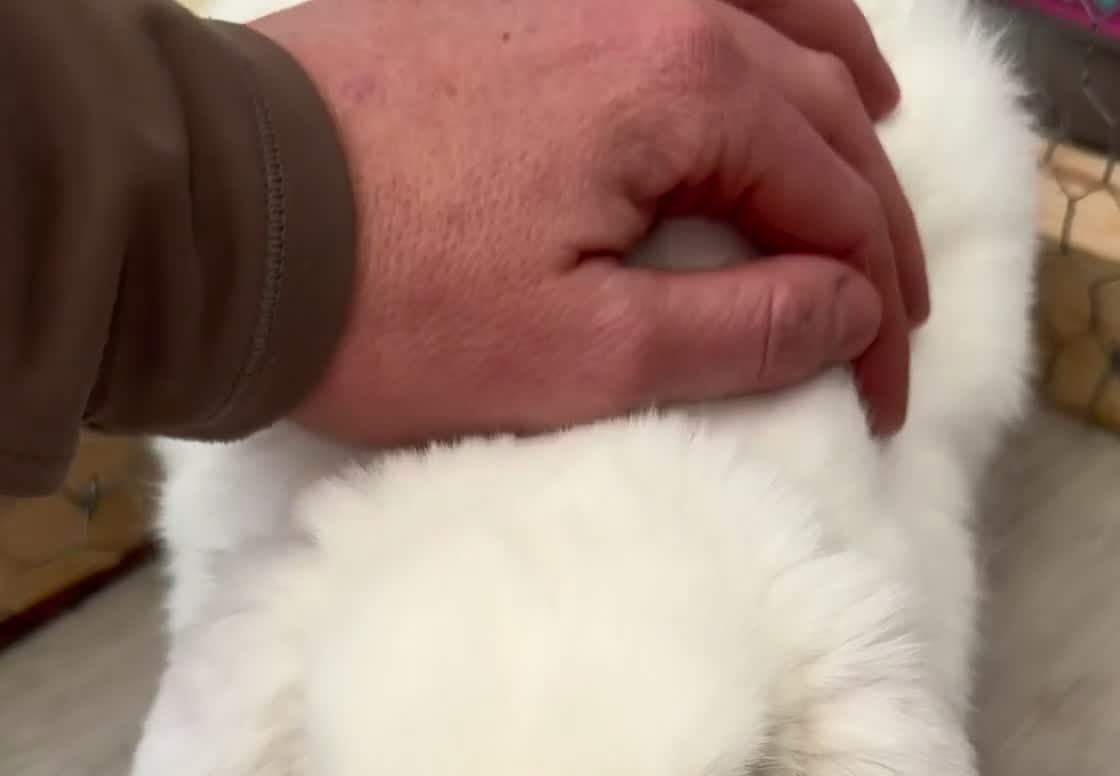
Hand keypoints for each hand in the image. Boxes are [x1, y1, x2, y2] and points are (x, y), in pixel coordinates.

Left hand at [253, 0, 926, 444]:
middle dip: (868, 221)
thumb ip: (743, 330)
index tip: (881, 394)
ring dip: (831, 93)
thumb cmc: (398, 306)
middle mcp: (652, 1)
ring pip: (761, 20)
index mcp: (685, 85)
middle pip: (816, 106)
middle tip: (889, 313)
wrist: (230, 221)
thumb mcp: (586, 356)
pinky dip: (744, 33)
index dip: (875, 309)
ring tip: (869, 146)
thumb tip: (850, 311)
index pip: (833, 200)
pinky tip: (747, 67)